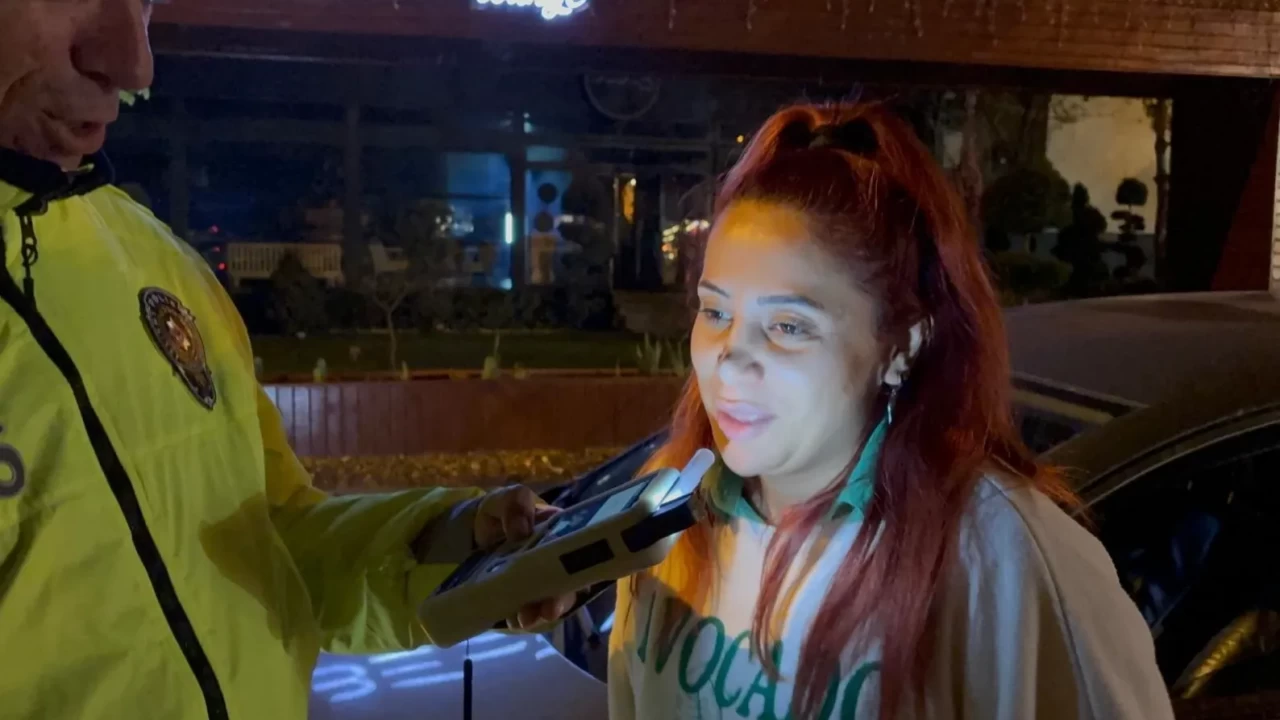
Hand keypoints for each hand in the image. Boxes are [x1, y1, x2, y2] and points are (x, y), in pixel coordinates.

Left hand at [474, 485, 577, 628]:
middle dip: (560, 599)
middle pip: (569, 582)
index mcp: (561, 532)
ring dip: (541, 612)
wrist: (474, 530)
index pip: (581, 551)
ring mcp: (541, 578)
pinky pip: (529, 608)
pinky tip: (513, 619)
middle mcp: (557, 558)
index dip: (581, 568)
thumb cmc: (499, 510)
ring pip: (551, 599)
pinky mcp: (523, 593)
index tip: (569, 581)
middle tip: (548, 611)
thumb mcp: (507, 498)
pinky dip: (522, 616)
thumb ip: (515, 504)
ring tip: (524, 620)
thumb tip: (521, 531)